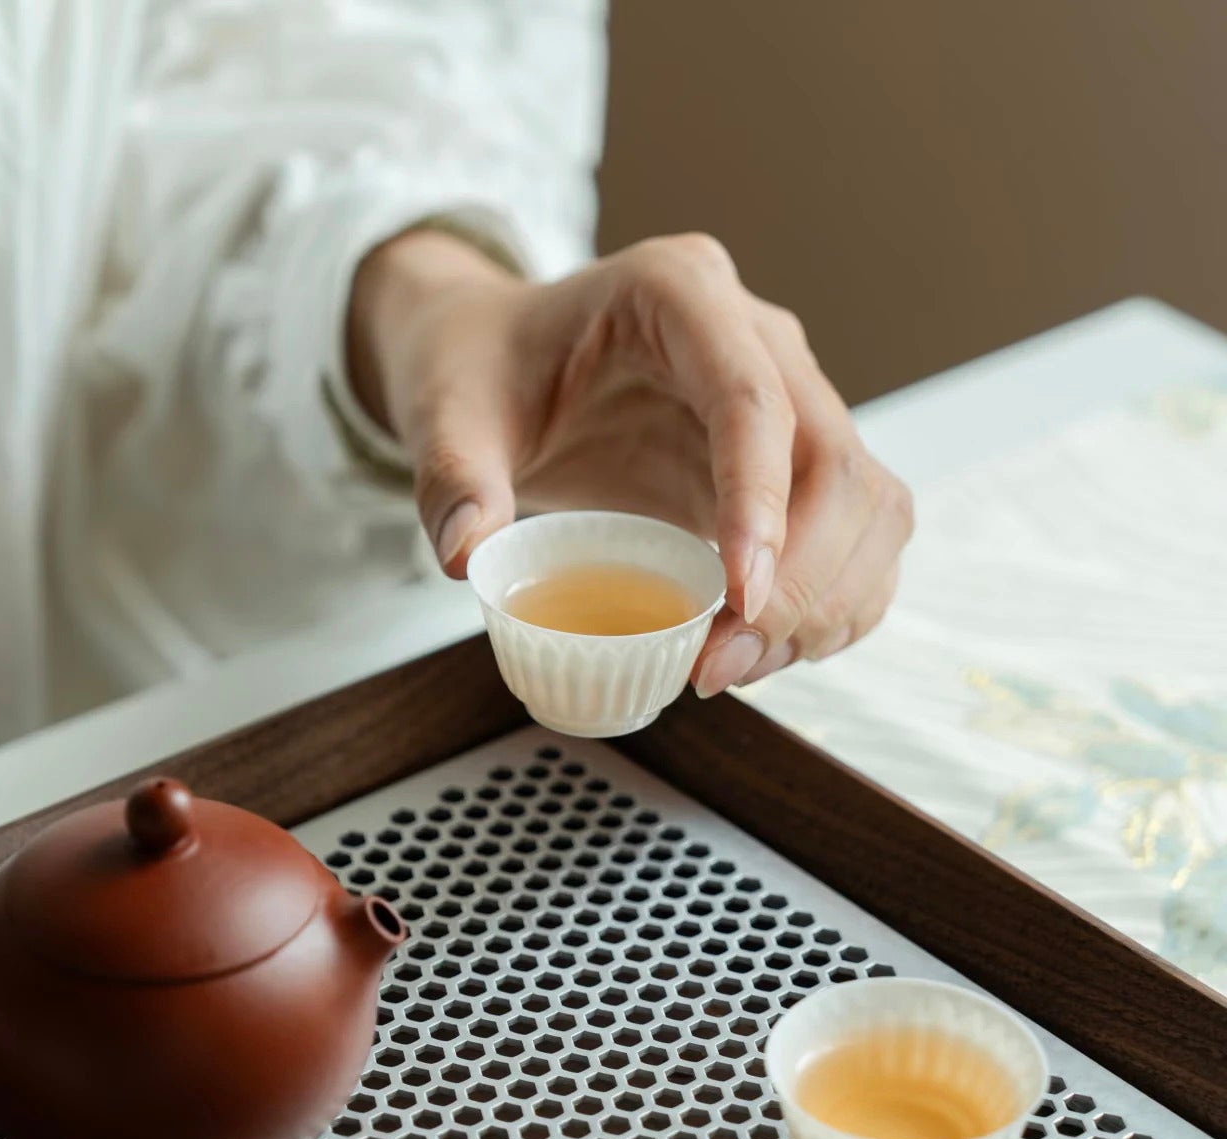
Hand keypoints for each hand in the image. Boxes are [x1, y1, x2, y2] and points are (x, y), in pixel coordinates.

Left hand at [349, 230, 912, 694]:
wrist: (502, 360)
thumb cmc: (484, 371)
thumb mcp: (447, 412)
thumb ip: (452, 476)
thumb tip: (467, 556)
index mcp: (679, 293)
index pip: (753, 399)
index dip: (760, 502)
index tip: (740, 599)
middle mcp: (758, 339)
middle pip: (835, 462)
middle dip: (800, 582)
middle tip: (720, 665)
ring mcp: (792, 400)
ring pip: (869, 506)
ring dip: (826, 604)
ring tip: (734, 667)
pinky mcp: (796, 466)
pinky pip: (860, 540)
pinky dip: (833, 608)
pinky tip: (766, 651)